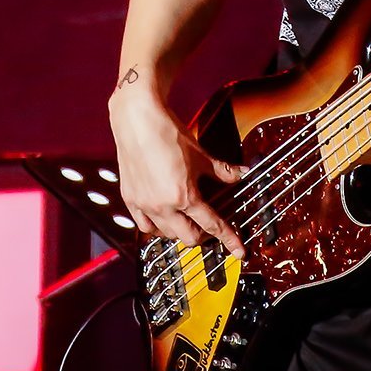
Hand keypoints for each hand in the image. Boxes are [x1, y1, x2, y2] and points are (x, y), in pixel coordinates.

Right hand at [109, 82, 245, 256]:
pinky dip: (156, 227)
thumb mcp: (200, 155)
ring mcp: (144, 204)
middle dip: (204, 236)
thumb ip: (222, 170)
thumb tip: (240, 174)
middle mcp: (163, 205)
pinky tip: (163, 219)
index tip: (237, 250)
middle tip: (210, 228)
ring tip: (187, 221)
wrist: (138, 120)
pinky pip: (144, 225)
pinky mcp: (130, 199)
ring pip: (166, 234)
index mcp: (184, 196)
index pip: (212, 225)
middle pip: (189, 237)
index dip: (228, 238)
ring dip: (180, 232)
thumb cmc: (167, 134)